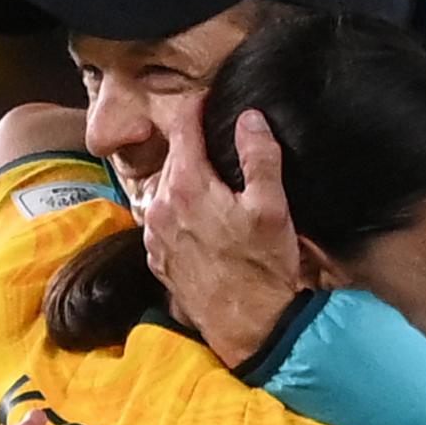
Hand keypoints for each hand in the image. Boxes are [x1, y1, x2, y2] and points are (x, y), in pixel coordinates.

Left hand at [143, 104, 302, 365]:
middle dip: (192, 146)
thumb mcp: (272, 207)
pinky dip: (176, 210)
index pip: (184, 128)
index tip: (207, 98)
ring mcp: (154, 236)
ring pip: (164, 189)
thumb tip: (250, 119)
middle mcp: (161, 206)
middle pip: (172, 158)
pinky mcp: (157, 259)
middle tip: (215, 141)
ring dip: (182, 179)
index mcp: (187, 186)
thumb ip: (260, 157)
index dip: (197, 107)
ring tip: (209, 181)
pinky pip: (161, 220)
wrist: (248, 326)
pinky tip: (200, 219)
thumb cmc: (263, 268)